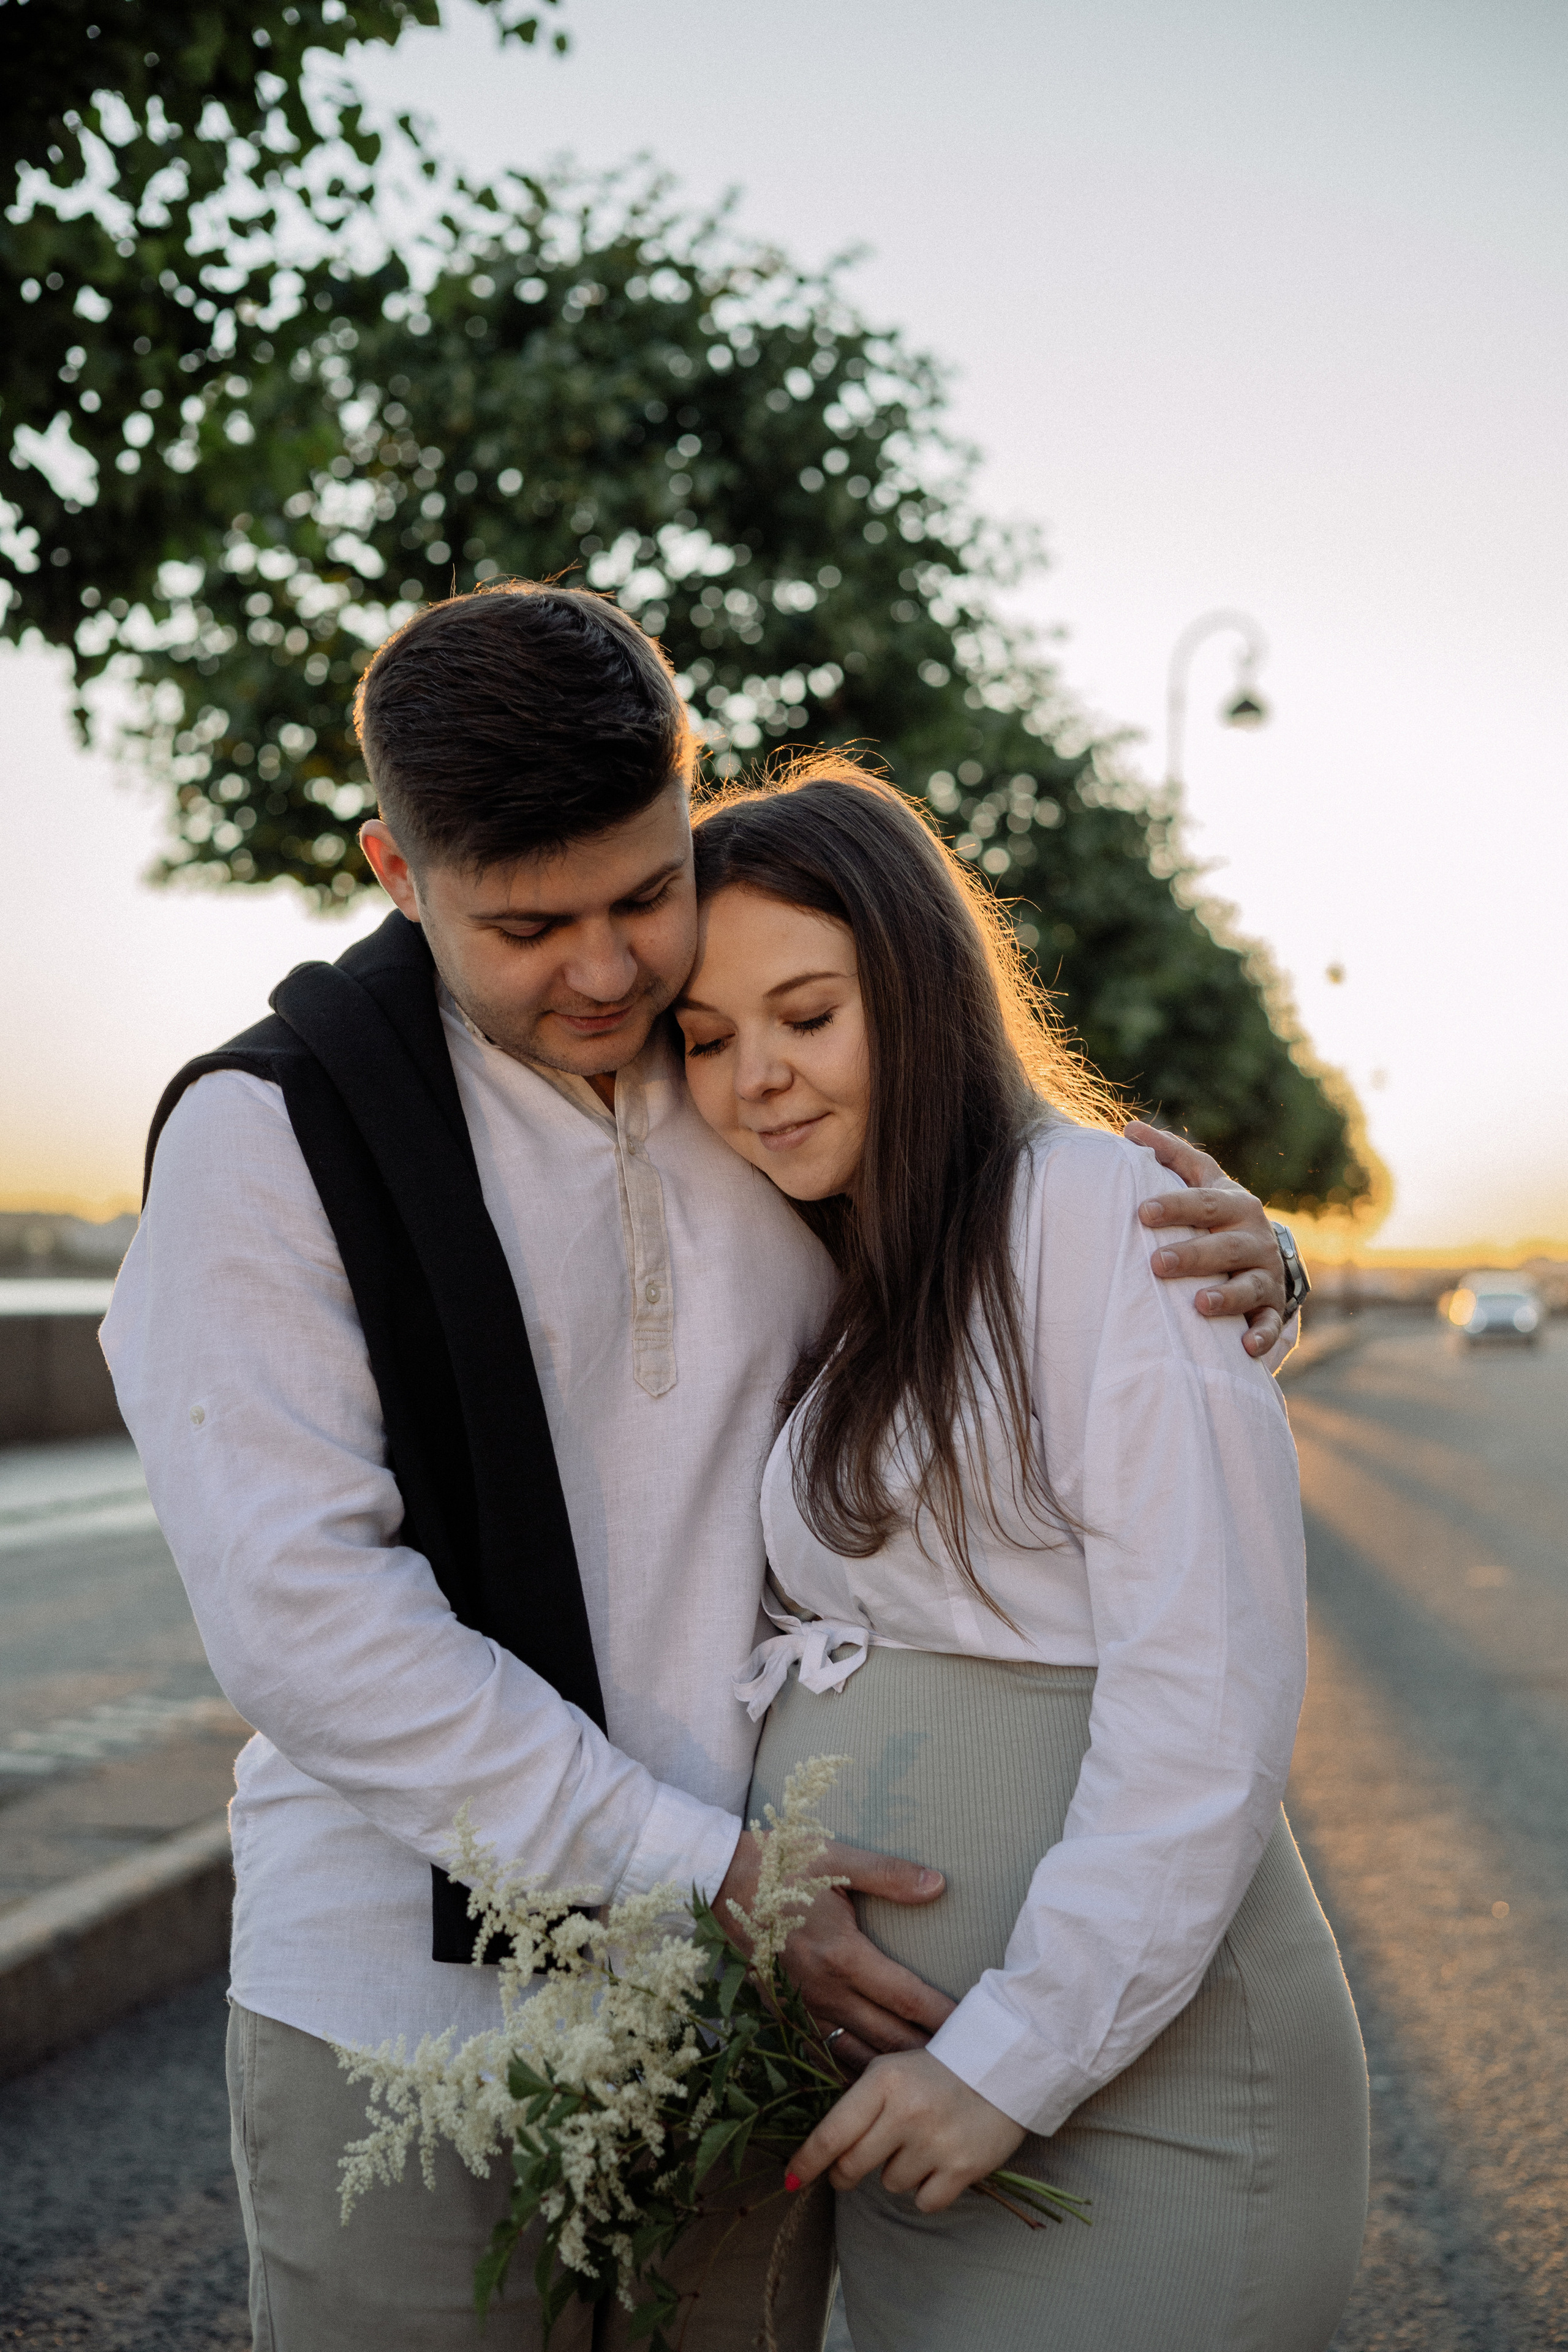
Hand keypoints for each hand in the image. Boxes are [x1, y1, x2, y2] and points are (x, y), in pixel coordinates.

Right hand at [714, 1833, 954, 2070]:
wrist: (720, 1879)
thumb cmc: (783, 1864)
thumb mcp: (836, 1860)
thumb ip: (889, 1875)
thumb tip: (939, 1884)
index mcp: (843, 1955)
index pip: (906, 1997)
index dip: (942, 2017)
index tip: (974, 2032)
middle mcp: (823, 1991)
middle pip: (888, 2038)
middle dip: (927, 2055)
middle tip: (964, 2068)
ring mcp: (801, 2007)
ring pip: (856, 2055)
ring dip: (892, 2071)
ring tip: (928, 2082)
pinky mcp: (783, 2012)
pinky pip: (822, 2053)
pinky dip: (849, 2071)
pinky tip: (871, 2084)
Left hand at [786, 2048, 1024, 2212]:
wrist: (1003, 2067)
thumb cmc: (936, 2071)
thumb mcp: (890, 2071)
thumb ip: (857, 2106)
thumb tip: (821, 2151)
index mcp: (883, 2081)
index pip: (832, 2134)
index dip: (807, 2162)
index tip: (792, 2179)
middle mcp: (906, 2112)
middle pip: (853, 2167)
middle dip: (847, 2173)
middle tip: (857, 2165)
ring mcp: (935, 2142)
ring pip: (890, 2184)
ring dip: (898, 2172)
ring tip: (921, 2142)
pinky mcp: (963, 2168)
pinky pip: (924, 2202)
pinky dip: (928, 2190)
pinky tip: (940, 2162)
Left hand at [1124, 1120, 1287, 1358]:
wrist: (1267, 1254)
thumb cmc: (1219, 1217)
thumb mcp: (1204, 1184)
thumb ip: (1172, 1157)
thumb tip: (1131, 1128)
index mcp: (1235, 1205)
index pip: (1204, 1202)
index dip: (1175, 1206)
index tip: (1142, 1212)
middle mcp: (1254, 1238)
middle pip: (1225, 1246)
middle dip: (1192, 1255)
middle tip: (1157, 1263)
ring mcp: (1266, 1274)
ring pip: (1249, 1285)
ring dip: (1226, 1295)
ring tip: (1199, 1304)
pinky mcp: (1271, 1308)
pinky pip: (1271, 1324)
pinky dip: (1262, 1337)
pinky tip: (1245, 1349)